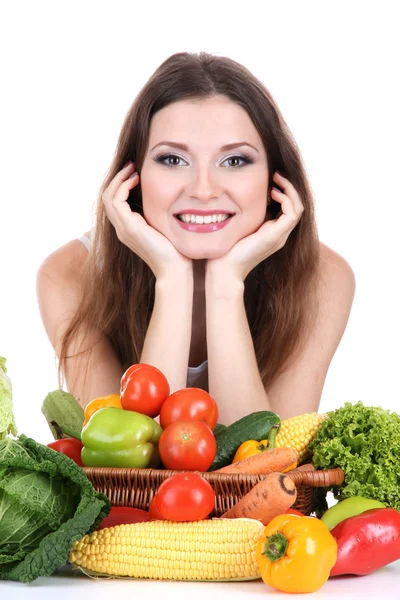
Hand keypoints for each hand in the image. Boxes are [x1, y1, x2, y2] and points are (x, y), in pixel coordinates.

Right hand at [102, 162, 191, 279]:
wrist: (175, 268)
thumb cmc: (175, 251)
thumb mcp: (164, 228)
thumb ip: (158, 216)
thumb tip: (167, 201)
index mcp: (128, 230)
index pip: (115, 204)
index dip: (121, 186)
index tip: (135, 174)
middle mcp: (121, 229)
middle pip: (107, 198)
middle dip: (118, 179)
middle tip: (131, 166)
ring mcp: (123, 229)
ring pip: (108, 197)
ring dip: (119, 180)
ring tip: (132, 169)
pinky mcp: (129, 227)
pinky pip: (116, 201)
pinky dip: (124, 187)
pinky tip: (136, 180)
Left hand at [206, 172, 303, 281]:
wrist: (225, 269)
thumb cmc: (226, 250)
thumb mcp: (239, 226)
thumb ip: (245, 215)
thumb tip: (239, 197)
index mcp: (272, 232)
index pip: (287, 209)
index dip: (283, 192)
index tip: (271, 179)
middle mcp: (279, 234)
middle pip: (296, 207)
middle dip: (289, 188)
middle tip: (277, 174)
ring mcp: (279, 236)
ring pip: (297, 208)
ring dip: (289, 190)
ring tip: (277, 179)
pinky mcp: (276, 236)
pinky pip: (292, 213)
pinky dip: (286, 199)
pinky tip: (273, 192)